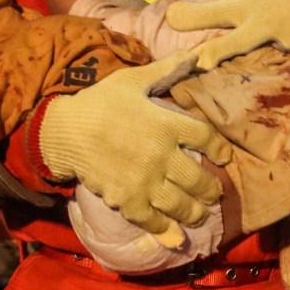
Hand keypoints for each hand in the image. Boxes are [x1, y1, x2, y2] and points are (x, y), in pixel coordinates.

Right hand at [34, 53, 230, 243]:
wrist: (65, 132)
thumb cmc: (100, 102)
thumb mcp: (133, 80)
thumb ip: (167, 69)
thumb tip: (198, 54)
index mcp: (166, 123)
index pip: (206, 138)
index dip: (220, 149)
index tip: (224, 156)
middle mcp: (161, 155)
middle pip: (199, 178)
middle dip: (211, 189)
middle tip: (213, 193)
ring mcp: (145, 181)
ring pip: (182, 204)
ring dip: (195, 212)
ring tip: (200, 213)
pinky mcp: (127, 200)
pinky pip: (153, 221)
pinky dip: (166, 231)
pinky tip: (175, 235)